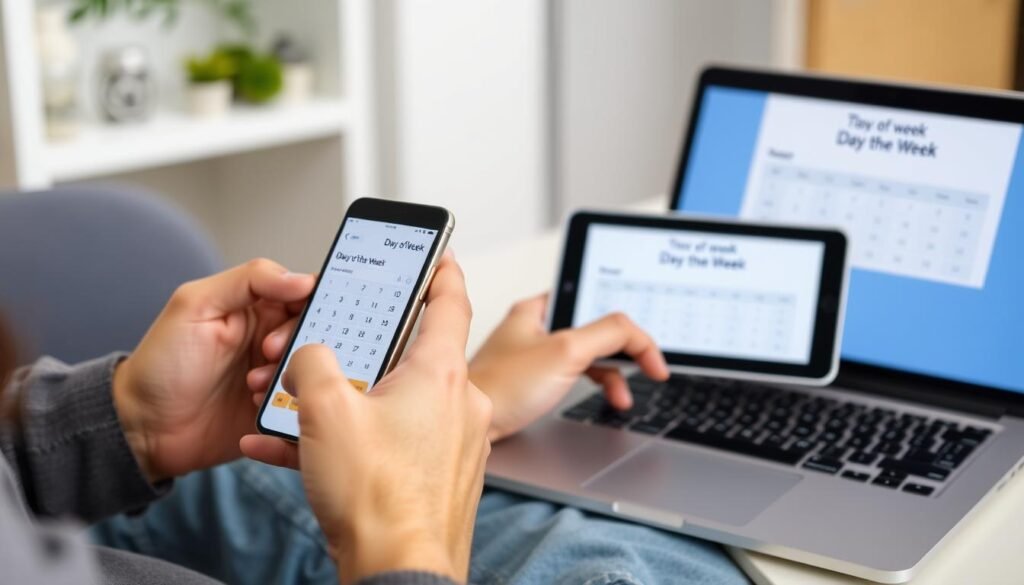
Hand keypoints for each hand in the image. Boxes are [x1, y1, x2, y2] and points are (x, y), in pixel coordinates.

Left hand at [112, 259, 314, 481]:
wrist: (145, 429)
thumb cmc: (162, 364)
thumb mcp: (196, 305)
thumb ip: (249, 280)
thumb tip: (301, 278)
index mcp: (259, 307)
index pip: (307, 292)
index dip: (313, 301)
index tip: (304, 316)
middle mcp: (275, 339)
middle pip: (320, 331)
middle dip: (301, 342)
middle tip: (270, 353)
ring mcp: (280, 376)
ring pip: (318, 369)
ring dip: (295, 374)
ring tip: (255, 385)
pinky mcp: (281, 410)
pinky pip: (309, 404)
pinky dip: (294, 403)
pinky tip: (261, 405)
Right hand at [240, 254, 491, 584]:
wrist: (397, 572)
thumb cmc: (376, 497)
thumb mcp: (325, 411)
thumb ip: (314, 364)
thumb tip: (312, 357)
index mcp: (442, 375)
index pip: (449, 302)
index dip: (441, 271)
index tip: (439, 254)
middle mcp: (460, 405)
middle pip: (416, 357)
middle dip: (372, 353)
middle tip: (342, 349)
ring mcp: (455, 443)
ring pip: (400, 405)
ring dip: (355, 405)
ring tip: (309, 414)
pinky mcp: (442, 477)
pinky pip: (398, 444)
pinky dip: (361, 442)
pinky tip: (312, 456)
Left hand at [469, 294, 668, 440]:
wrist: (470, 431)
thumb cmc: (502, 388)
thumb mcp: (565, 351)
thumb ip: (608, 333)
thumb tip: (637, 333)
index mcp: (538, 309)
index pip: (596, 304)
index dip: (628, 327)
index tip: (650, 354)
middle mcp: (534, 328)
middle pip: (594, 329)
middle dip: (623, 352)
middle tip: (646, 369)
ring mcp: (532, 356)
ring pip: (587, 355)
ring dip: (611, 374)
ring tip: (622, 396)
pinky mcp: (531, 382)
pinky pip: (574, 375)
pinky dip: (594, 385)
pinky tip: (604, 400)